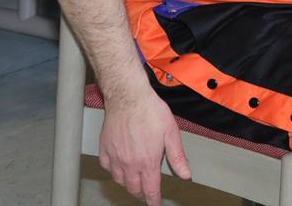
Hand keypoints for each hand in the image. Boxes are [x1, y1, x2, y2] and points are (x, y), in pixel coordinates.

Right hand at [98, 84, 191, 205]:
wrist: (128, 97)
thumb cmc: (151, 111)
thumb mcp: (171, 133)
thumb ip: (177, 157)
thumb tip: (186, 174)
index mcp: (148, 161)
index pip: (150, 190)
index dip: (153, 201)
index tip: (155, 205)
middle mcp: (130, 163)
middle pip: (134, 189)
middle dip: (142, 193)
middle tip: (147, 191)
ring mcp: (116, 157)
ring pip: (120, 181)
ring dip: (128, 184)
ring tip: (135, 180)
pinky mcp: (105, 149)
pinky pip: (108, 168)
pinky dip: (114, 172)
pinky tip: (120, 167)